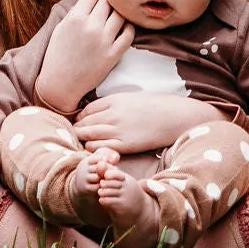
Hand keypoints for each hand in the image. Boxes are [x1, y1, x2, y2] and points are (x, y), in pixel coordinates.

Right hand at [34, 0, 135, 114]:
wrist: (61, 85)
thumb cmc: (57, 55)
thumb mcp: (61, 28)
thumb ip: (76, 12)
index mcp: (75, 18)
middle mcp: (91, 27)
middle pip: (108, 2)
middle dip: (109, 0)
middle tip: (109, 3)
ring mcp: (104, 41)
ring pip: (120, 15)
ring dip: (119, 12)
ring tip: (116, 15)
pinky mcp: (113, 54)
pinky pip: (129, 34)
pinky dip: (129, 27)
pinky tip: (124, 28)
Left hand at [75, 93, 223, 153]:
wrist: (173, 117)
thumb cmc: (155, 106)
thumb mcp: (131, 98)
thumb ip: (114, 104)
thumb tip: (98, 110)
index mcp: (114, 100)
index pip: (87, 110)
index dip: (80, 117)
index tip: (78, 121)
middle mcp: (113, 114)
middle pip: (85, 123)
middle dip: (78, 129)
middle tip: (75, 134)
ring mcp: (118, 130)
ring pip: (89, 136)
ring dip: (83, 139)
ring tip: (82, 142)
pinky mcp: (125, 145)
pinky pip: (101, 147)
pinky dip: (93, 149)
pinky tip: (93, 149)